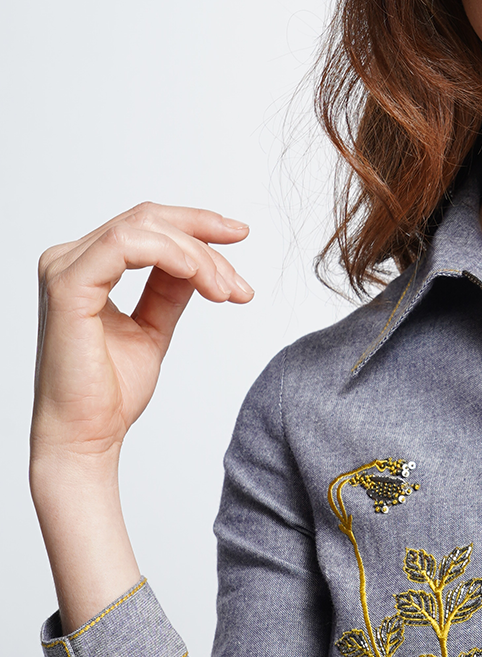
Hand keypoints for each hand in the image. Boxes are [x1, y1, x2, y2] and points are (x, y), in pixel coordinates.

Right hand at [30, 203, 251, 630]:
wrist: (87, 438)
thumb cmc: (110, 394)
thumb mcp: (154, 328)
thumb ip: (171, 289)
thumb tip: (201, 262)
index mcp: (85, 266)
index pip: (146, 225)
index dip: (197, 225)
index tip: (240, 236)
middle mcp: (69, 259)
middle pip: (147, 218)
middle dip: (205, 238)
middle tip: (240, 276)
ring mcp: (65, 269)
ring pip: (144, 228)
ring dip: (198, 256)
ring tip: (227, 291)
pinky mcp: (69, 286)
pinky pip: (128, 246)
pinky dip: (175, 257)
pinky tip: (204, 281)